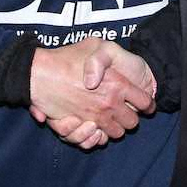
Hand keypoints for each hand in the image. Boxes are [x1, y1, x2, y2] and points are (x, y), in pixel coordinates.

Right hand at [28, 38, 154, 146]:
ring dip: (114, 128)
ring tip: (108, 118)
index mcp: (118, 85)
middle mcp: (109, 104)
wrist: (40, 72)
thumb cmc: (69, 56)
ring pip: (116, 134)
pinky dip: (96, 138)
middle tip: (123, 110)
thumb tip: (114, 78)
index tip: (143, 103)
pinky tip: (94, 129)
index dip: (146, 103)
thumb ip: (111, 58)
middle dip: (130, 118)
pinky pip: (95, 141)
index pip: (145, 102)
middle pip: (132, 123)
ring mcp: (94, 118)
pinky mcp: (79, 128)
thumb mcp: (97, 45)